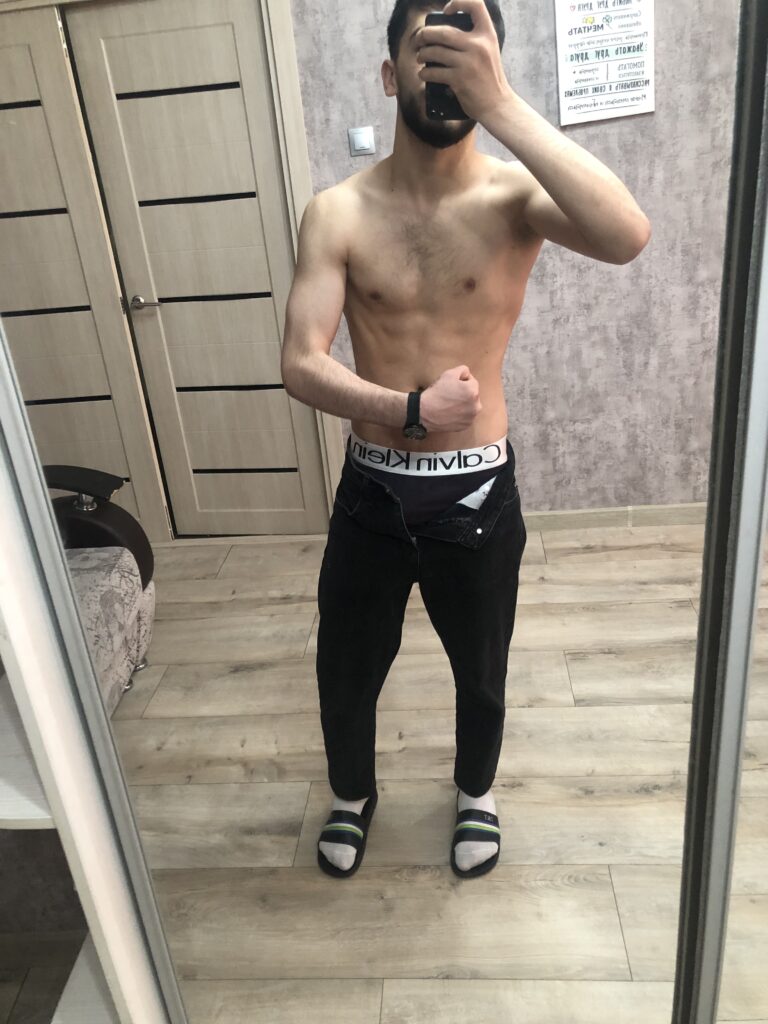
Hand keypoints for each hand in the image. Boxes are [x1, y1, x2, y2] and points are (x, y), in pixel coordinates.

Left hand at [415, 0, 512, 124]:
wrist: (497, 105)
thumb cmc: (490, 79)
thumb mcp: (489, 52)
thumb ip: (474, 40)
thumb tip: (445, 34)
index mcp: (487, 34)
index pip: (475, 5)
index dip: (458, 2)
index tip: (446, 11)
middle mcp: (478, 45)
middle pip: (443, 31)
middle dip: (425, 34)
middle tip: (419, 39)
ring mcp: (468, 62)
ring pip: (435, 51)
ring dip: (422, 54)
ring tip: (420, 57)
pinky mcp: (459, 80)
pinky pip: (434, 72)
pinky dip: (425, 73)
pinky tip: (423, 73)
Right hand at [420, 365, 481, 433]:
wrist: (425, 412)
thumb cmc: (436, 393)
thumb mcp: (449, 374)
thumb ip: (463, 370)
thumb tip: (467, 375)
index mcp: (473, 391)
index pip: (472, 382)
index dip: (461, 381)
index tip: (451, 386)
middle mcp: (476, 405)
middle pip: (472, 394)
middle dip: (464, 393)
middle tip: (450, 395)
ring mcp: (471, 417)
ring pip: (470, 406)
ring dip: (464, 404)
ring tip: (450, 404)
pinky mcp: (465, 426)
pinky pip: (466, 416)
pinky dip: (460, 414)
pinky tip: (450, 412)